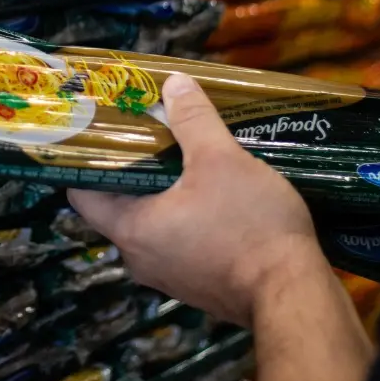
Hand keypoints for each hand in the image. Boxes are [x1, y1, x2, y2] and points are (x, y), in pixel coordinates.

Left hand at [69, 73, 328, 326]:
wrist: (296, 295)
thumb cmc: (250, 227)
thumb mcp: (220, 160)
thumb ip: (193, 120)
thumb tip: (174, 84)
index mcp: (130, 230)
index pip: (83, 193)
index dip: (88, 159)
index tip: (102, 131)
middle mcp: (140, 258)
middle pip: (120, 204)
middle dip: (136, 167)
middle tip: (152, 130)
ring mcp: (170, 275)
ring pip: (153, 222)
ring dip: (167, 191)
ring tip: (185, 153)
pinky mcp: (200, 283)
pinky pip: (181, 240)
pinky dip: (189, 214)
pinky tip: (214, 189)